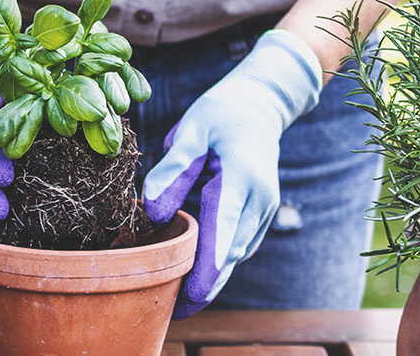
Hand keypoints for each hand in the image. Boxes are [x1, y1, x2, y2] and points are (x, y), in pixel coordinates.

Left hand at [142, 30, 322, 318]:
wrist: (260, 107)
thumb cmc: (221, 114)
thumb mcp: (192, 131)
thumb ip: (172, 170)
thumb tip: (154, 214)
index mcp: (241, 173)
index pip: (225, 221)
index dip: (210, 258)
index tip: (196, 290)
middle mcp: (260, 198)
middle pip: (231, 249)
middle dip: (206, 283)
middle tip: (174, 311)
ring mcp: (265, 208)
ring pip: (237, 254)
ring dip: (213, 280)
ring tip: (180, 305)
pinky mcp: (261, 215)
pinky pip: (239, 246)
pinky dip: (220, 265)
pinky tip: (198, 279)